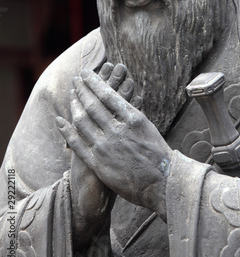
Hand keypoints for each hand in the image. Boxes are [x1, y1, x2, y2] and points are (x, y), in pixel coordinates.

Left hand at [56, 63, 172, 219]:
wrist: (162, 182)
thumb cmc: (157, 153)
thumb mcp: (147, 127)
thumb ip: (130, 114)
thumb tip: (117, 100)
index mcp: (133, 118)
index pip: (108, 94)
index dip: (94, 82)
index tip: (86, 74)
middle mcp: (118, 130)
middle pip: (92, 104)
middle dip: (82, 89)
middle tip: (75, 80)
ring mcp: (106, 147)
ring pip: (82, 121)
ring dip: (74, 106)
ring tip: (71, 95)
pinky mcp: (98, 163)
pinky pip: (77, 144)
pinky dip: (67, 131)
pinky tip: (60, 121)